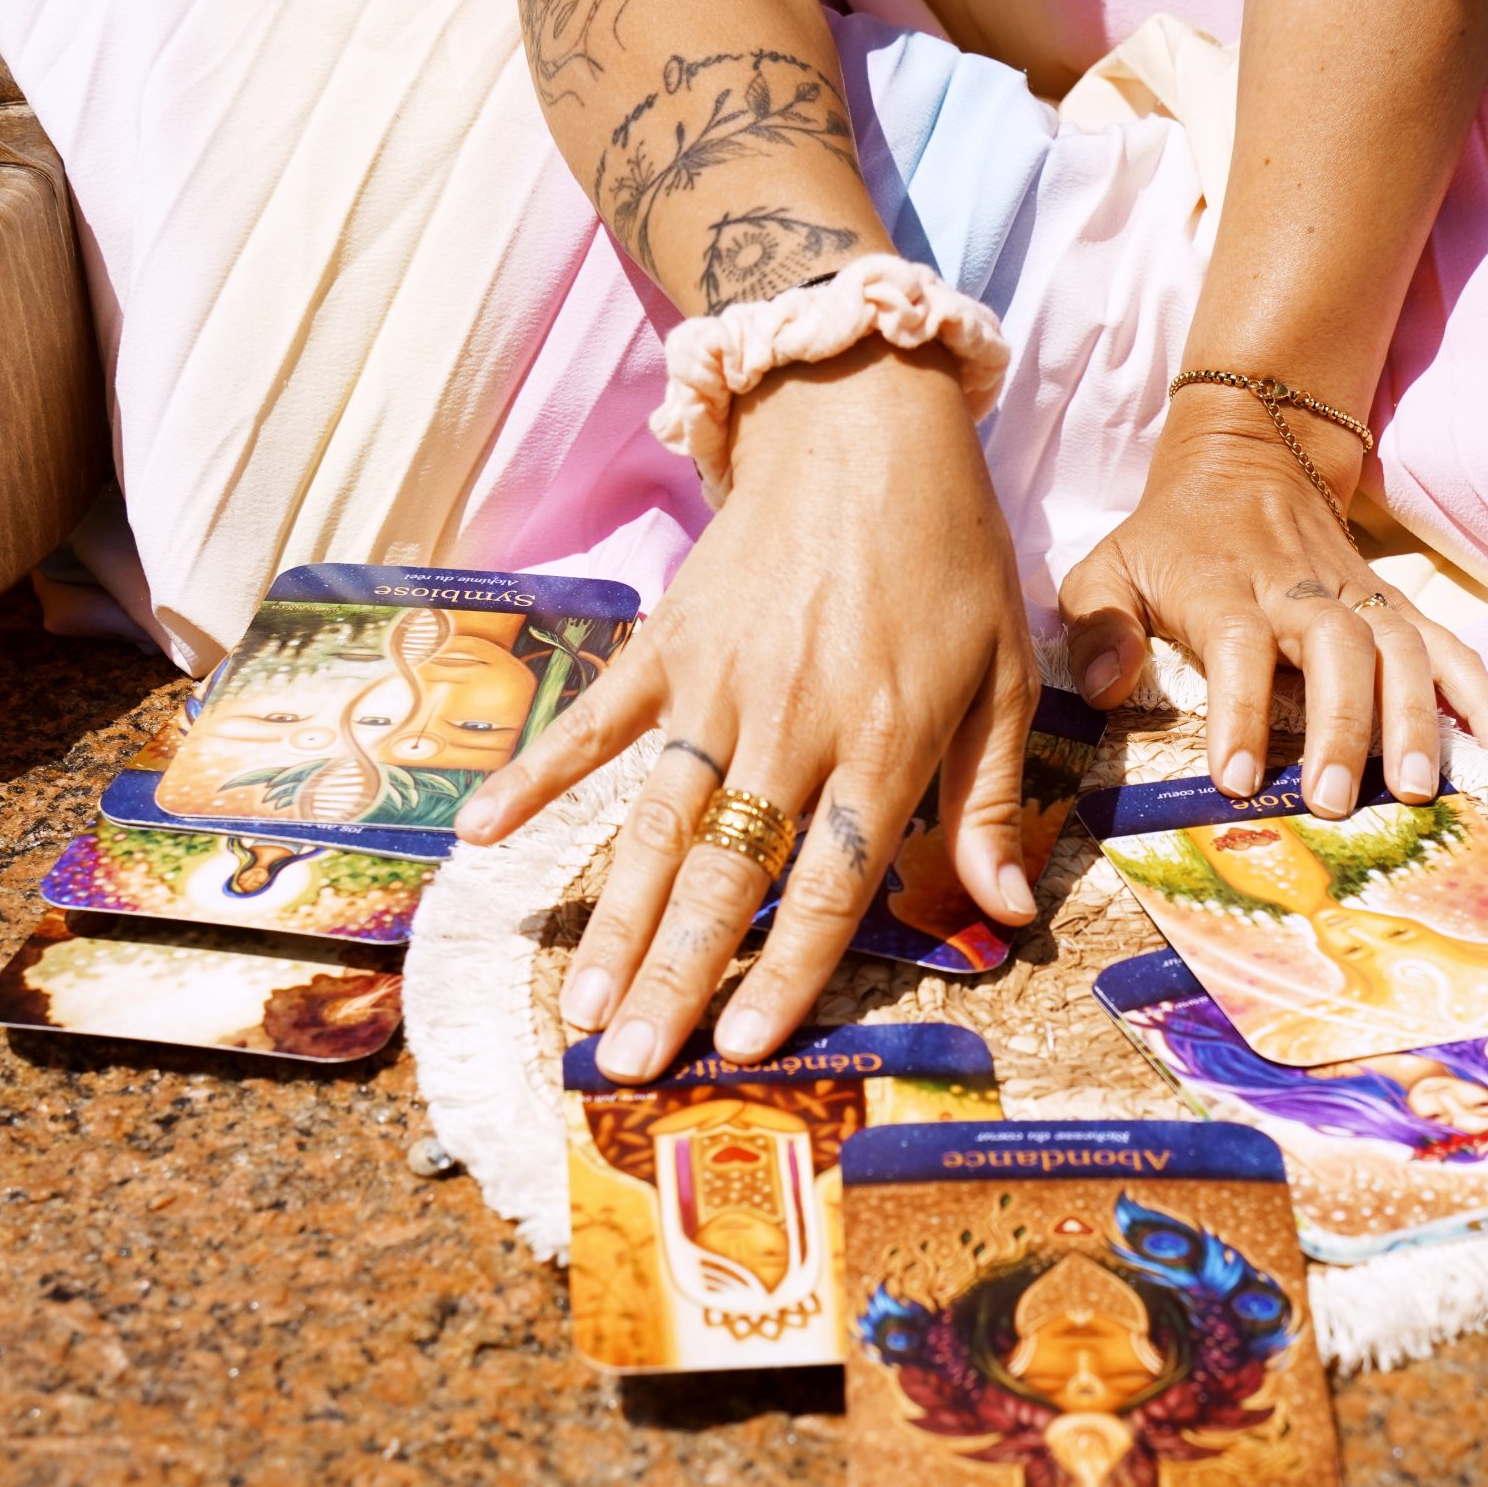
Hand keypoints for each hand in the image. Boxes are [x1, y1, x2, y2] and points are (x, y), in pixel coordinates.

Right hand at [453, 338, 1039, 1079]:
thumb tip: (1004, 917)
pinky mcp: (667, 640)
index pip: (833, 882)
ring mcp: (717, 680)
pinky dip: (538, 775)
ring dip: (616, 918)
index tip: (745, 1050)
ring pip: (659, 820)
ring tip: (578, 1004)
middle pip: (729, 872)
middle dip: (678, 977)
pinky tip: (482, 837)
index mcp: (886, 738)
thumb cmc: (951, 553)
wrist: (865, 420)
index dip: (789, 972)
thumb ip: (993, 800)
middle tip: (629, 1066)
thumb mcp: (1004, 672)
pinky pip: (597, 721)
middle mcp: (793, 720)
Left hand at [1058, 383, 1487, 815]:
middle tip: (1331, 801)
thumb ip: (1097, 625)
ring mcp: (1358, 597)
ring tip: (1414, 791)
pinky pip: (1449, 645)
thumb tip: (1102, 688)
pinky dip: (1482, 692)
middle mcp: (1300, 590)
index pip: (1238, 647)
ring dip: (1413, 719)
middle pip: (1336, 650)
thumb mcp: (1108, 567)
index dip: (1239, 713)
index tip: (1237, 781)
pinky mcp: (1396, 605)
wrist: (1250, 457)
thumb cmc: (1170, 539)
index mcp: (1225, 587)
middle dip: (1340, 726)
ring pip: (1399, 649)